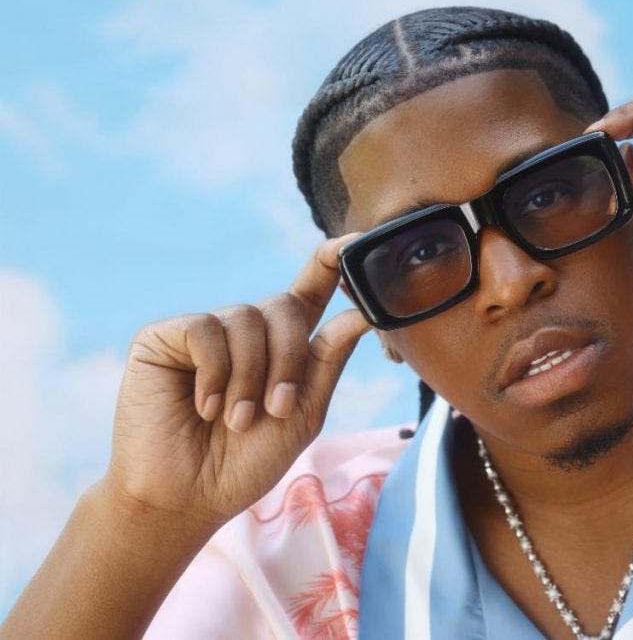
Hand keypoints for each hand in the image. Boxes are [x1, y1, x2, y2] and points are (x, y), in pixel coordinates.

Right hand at [101, 235, 369, 531]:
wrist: (186, 498)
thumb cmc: (246, 462)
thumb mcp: (303, 414)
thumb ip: (327, 362)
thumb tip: (359, 313)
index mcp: (281, 347)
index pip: (310, 292)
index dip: (329, 263)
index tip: (351, 242)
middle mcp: (244, 332)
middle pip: (285, 308)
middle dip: (289, 360)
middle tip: (276, 409)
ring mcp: (204, 331)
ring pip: (247, 318)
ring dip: (250, 377)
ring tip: (236, 420)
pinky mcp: (165, 338)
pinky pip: (205, 330)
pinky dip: (214, 372)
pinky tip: (202, 407)